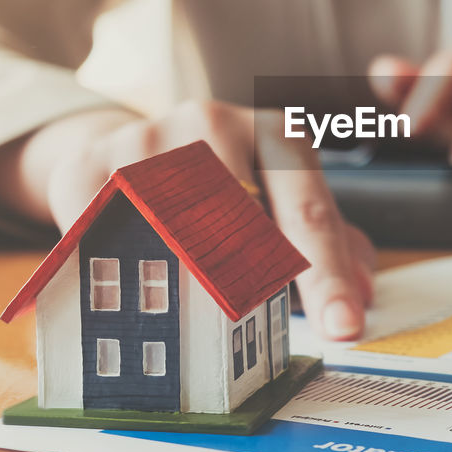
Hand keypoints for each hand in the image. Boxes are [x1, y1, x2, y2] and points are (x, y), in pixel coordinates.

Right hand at [11, 102, 374, 339]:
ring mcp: (147, 137)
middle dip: (252, 283)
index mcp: (278, 135)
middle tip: (251, 328)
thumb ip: (331, 245)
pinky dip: (114, 271)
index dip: (328, 277)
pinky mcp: (88, 165)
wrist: (136, 145)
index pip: (309, 215)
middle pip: (239, 221)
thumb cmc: (232, 188)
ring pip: (169, 229)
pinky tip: (121, 288)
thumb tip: (364, 295)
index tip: (344, 327)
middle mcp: (215, 122)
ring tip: (184, 311)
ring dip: (181, 281)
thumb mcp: (286, 203)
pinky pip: (102, 235)